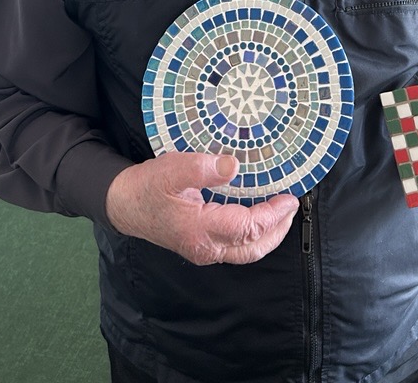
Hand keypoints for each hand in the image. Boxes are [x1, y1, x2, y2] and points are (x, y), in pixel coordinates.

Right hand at [104, 151, 298, 264]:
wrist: (125, 204)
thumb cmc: (148, 186)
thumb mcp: (171, 169)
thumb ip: (202, 167)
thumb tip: (233, 166)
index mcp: (200, 229)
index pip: (247, 227)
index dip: (272, 214)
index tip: (289, 198)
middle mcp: (205, 247)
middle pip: (252, 248)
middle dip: (277, 230)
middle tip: (292, 207)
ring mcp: (204, 250)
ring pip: (246, 252)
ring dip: (268, 235)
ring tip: (282, 214)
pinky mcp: (202, 246)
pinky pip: (236, 247)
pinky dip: (254, 235)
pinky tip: (258, 217)